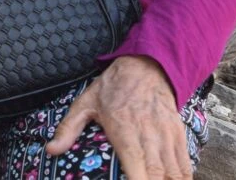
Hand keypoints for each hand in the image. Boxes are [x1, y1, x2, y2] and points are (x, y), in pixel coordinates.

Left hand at [46, 55, 190, 179]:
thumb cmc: (112, 87)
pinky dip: (183, 177)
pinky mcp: (178, 133)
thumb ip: (68, 128)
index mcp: (123, 128)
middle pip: (158, 174)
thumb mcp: (85, 103)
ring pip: (174, 171)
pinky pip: (184, 163)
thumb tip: (51, 149)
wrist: (146, 65)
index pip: (135, 165)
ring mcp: (166, 134)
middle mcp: (148, 133)